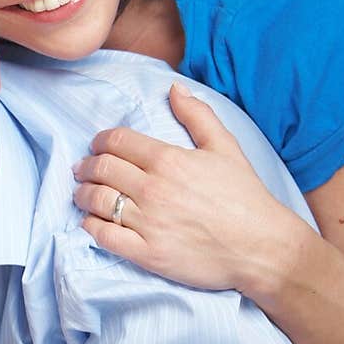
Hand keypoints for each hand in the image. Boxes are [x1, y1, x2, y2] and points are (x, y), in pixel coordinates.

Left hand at [73, 82, 291, 292]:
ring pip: (97, 201)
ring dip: (82, 194)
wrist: (262, 248)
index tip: (97, 146)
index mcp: (169, 160)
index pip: (117, 141)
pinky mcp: (147, 254)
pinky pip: (104, 236)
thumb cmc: (246, 197)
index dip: (100, 141)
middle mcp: (153, 189)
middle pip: (102, 169)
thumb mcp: (226, 147)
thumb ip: (197, 116)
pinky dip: (90, 226)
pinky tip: (90, 221)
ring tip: (81, 193)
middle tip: (83, 169)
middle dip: (87, 166)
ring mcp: (148, 223)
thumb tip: (174, 89)